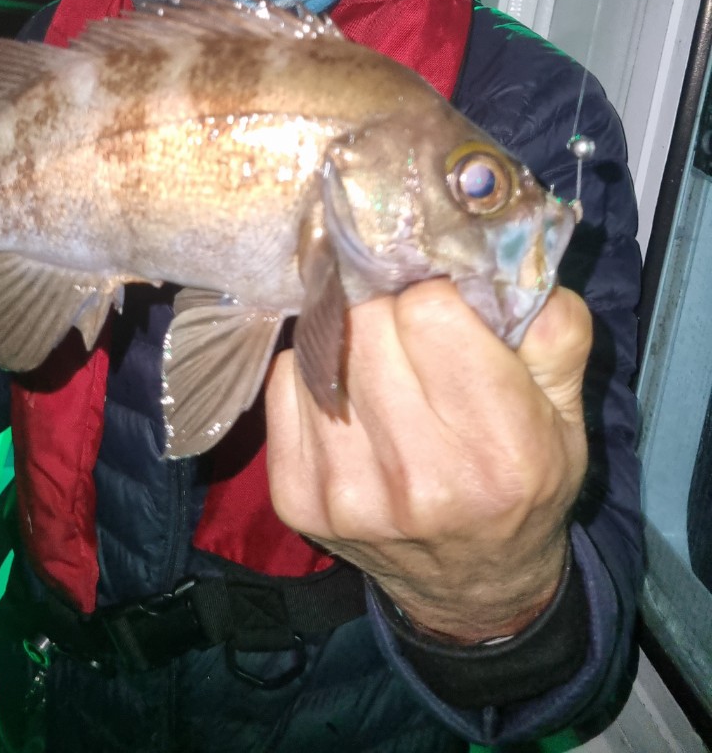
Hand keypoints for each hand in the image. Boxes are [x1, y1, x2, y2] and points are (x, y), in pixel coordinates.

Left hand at [265, 281, 590, 642]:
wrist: (473, 589)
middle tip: (407, 324)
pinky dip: (311, 371)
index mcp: (500, 448)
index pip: (429, 311)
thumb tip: (507, 260)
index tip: (444, 302)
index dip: (435, 291)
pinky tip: (346, 394)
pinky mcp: (295, 498)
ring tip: (379, 360)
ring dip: (349, 337)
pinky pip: (284, 380)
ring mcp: (348, 493)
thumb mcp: (567, 413)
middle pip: (367, 321)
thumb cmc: (522, 482)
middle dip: (388, 307)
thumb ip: (555, 332)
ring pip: (321, 346)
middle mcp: (421, 479)